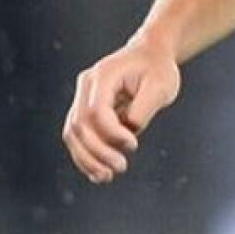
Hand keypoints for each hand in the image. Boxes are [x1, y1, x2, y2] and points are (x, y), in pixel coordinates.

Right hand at [62, 36, 180, 184]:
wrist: (150, 55)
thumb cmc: (158, 69)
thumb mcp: (161, 86)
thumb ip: (143, 110)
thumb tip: (129, 132)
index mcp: (103, 76)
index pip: (96, 111)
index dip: (111, 133)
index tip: (133, 145)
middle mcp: (86, 87)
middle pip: (78, 125)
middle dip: (97, 151)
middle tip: (120, 168)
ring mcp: (83, 98)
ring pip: (73, 134)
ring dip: (87, 159)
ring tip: (106, 177)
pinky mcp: (86, 111)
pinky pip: (79, 137)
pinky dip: (86, 156)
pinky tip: (99, 173)